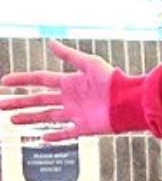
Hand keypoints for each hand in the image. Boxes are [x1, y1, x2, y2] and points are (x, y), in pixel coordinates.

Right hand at [0, 40, 114, 139]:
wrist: (131, 101)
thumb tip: (50, 42)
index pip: (40, 80)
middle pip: (38, 100)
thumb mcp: (89, 63)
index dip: (22, 80)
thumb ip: (69, 55)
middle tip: (0, 105)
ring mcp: (76, 113)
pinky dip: (55, 136)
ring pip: (47, 116)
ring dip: (29, 118)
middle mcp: (70, 98)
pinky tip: (42, 139)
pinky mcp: (85, 127)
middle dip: (18, 102)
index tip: (4, 82)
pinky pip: (67, 133)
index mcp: (69, 82)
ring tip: (12, 120)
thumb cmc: (113, 80)